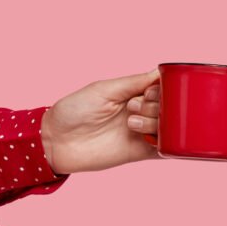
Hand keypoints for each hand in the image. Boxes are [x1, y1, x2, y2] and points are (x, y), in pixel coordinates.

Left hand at [41, 70, 161, 174]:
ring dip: (154, 123)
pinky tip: (156, 139)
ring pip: (168, 127)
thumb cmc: (74, 111)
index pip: (160, 90)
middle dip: (154, 106)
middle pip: (167, 108)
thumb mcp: (104, 89)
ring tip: (131, 125)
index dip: (160, 91)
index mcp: (132, 95)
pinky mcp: (141, 152)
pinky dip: (169, 144)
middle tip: (132, 109)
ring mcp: (142, 133)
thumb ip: (134, 82)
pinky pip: (166, 149)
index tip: (146, 93)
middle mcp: (141, 113)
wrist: (57, 141)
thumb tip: (159, 72)